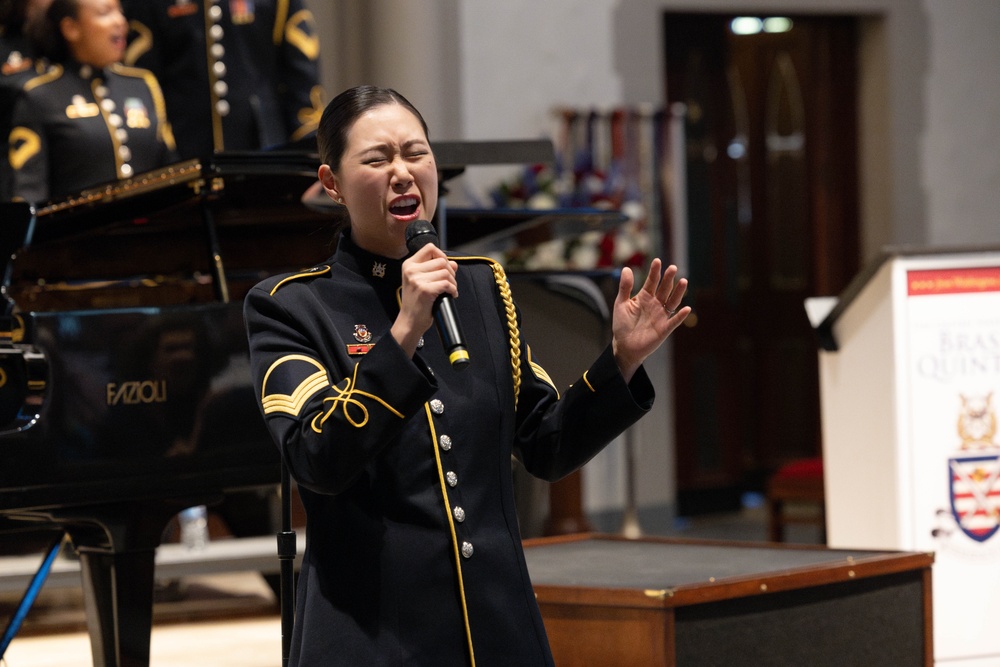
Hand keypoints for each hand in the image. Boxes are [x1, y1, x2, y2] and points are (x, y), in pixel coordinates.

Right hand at [392, 243, 457, 356]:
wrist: (409, 322)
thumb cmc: (416, 303)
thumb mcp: (422, 282)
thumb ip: (436, 270)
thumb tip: (453, 264)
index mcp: (409, 265)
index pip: (430, 248)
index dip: (442, 255)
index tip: (445, 267)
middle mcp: (411, 270)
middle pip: (441, 260)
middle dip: (450, 271)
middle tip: (449, 283)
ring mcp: (417, 279)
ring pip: (446, 272)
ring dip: (453, 282)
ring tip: (450, 290)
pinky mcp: (425, 290)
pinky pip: (447, 284)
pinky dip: (453, 290)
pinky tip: (451, 295)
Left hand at [611, 258, 689, 381]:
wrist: (624, 346)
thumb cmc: (622, 324)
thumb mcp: (621, 304)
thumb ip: (625, 287)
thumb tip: (626, 268)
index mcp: (645, 297)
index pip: (652, 281)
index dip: (655, 272)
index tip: (657, 261)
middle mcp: (655, 304)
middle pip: (664, 289)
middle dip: (668, 279)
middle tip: (672, 268)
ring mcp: (661, 315)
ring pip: (672, 301)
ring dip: (678, 292)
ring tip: (683, 281)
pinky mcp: (664, 328)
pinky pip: (674, 321)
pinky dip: (680, 316)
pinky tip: (686, 308)